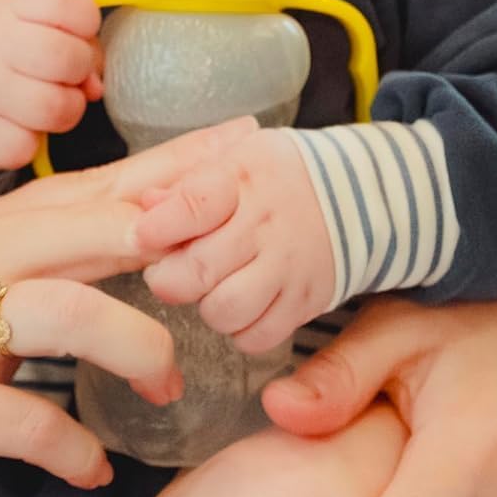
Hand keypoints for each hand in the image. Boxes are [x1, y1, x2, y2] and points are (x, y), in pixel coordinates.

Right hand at [0, 0, 101, 168]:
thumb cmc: (10, 52)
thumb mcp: (36, 25)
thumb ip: (78, 41)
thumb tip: (95, 86)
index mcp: (8, 5)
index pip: (61, 0)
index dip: (86, 21)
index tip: (77, 34)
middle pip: (65, 57)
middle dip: (81, 71)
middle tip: (68, 76)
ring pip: (54, 107)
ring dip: (66, 111)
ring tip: (52, 104)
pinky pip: (26, 147)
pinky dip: (32, 143)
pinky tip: (22, 128)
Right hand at [0, 120, 249, 496]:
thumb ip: (29, 261)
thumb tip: (127, 244)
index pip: (88, 186)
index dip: (168, 167)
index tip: (239, 148)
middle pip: (85, 226)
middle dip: (170, 229)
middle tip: (238, 242)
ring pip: (62, 312)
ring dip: (133, 347)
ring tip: (169, 386)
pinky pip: (14, 419)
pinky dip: (67, 445)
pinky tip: (92, 465)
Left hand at [136, 127, 333, 353]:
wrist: (354, 192)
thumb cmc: (278, 176)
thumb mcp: (233, 159)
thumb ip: (185, 183)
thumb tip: (145, 206)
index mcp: (242, 179)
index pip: (194, 205)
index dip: (158, 227)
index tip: (142, 236)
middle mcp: (266, 225)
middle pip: (199, 270)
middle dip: (168, 278)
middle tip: (166, 271)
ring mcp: (288, 266)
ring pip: (225, 310)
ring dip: (206, 305)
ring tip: (210, 288)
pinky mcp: (304, 301)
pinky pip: (257, 337)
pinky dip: (239, 330)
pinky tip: (240, 305)